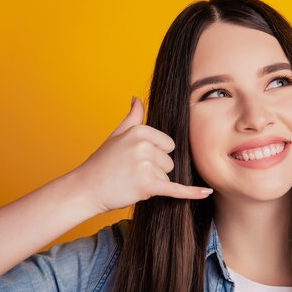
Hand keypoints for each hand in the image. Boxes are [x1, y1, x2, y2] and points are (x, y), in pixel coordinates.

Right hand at [72, 96, 212, 213]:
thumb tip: (137, 98)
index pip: (168, 145)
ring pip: (168, 176)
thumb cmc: (102, 163)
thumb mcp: (116, 135)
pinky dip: (191, 193)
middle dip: (155, 171)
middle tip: (130, 173)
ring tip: (131, 181)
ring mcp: (146, 165)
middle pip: (169, 161)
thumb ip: (132, 117)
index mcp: (140, 131)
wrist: (85, 189)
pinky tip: (206, 192)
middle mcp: (144, 145)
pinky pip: (176, 189)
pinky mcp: (148, 185)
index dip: (155, 155)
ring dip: (153, 183)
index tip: (135, 159)